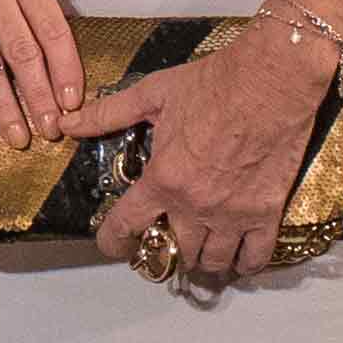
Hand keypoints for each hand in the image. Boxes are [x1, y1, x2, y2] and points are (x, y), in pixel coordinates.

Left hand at [80, 21, 342, 291]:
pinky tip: (237, 260)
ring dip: (202, 262)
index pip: (126, 226)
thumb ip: (109, 114)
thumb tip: (69, 123)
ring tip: (199, 253)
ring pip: (213, 261)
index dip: (113, 242)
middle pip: (175, 251)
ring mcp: (233, 213)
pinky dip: (244, 264)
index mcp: (163, 179)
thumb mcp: (153, 94)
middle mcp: (195, 205)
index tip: (112, 246)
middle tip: (166, 242)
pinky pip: (255, 256)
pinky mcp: (266, 212)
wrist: (273, 78)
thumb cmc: (214, 83)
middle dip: (166, 250)